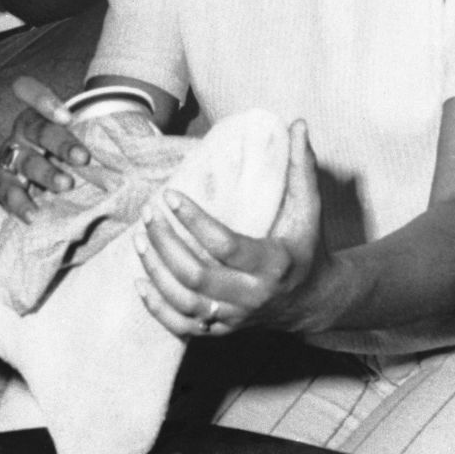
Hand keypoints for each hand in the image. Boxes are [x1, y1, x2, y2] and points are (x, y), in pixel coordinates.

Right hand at [0, 76, 91, 220]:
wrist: (56, 176)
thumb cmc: (76, 149)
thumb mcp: (85, 135)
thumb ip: (102, 131)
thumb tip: (143, 136)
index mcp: (39, 112)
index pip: (28, 91)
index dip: (43, 100)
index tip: (67, 117)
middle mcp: (23, 132)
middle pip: (37, 130)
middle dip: (61, 143)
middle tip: (83, 158)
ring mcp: (12, 157)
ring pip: (25, 161)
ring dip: (46, 173)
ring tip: (67, 185)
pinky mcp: (5, 183)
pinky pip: (8, 192)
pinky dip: (20, 204)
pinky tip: (34, 215)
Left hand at [134, 119, 328, 336]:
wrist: (314, 300)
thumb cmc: (308, 246)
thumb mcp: (310, 208)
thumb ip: (300, 166)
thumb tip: (297, 123)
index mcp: (274, 264)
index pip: (225, 246)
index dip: (194, 221)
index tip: (170, 196)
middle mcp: (253, 296)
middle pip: (197, 276)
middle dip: (166, 244)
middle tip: (148, 214)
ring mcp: (236, 317)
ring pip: (185, 302)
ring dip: (156, 271)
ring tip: (140, 238)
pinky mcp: (222, 330)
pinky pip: (182, 327)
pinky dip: (157, 307)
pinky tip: (139, 281)